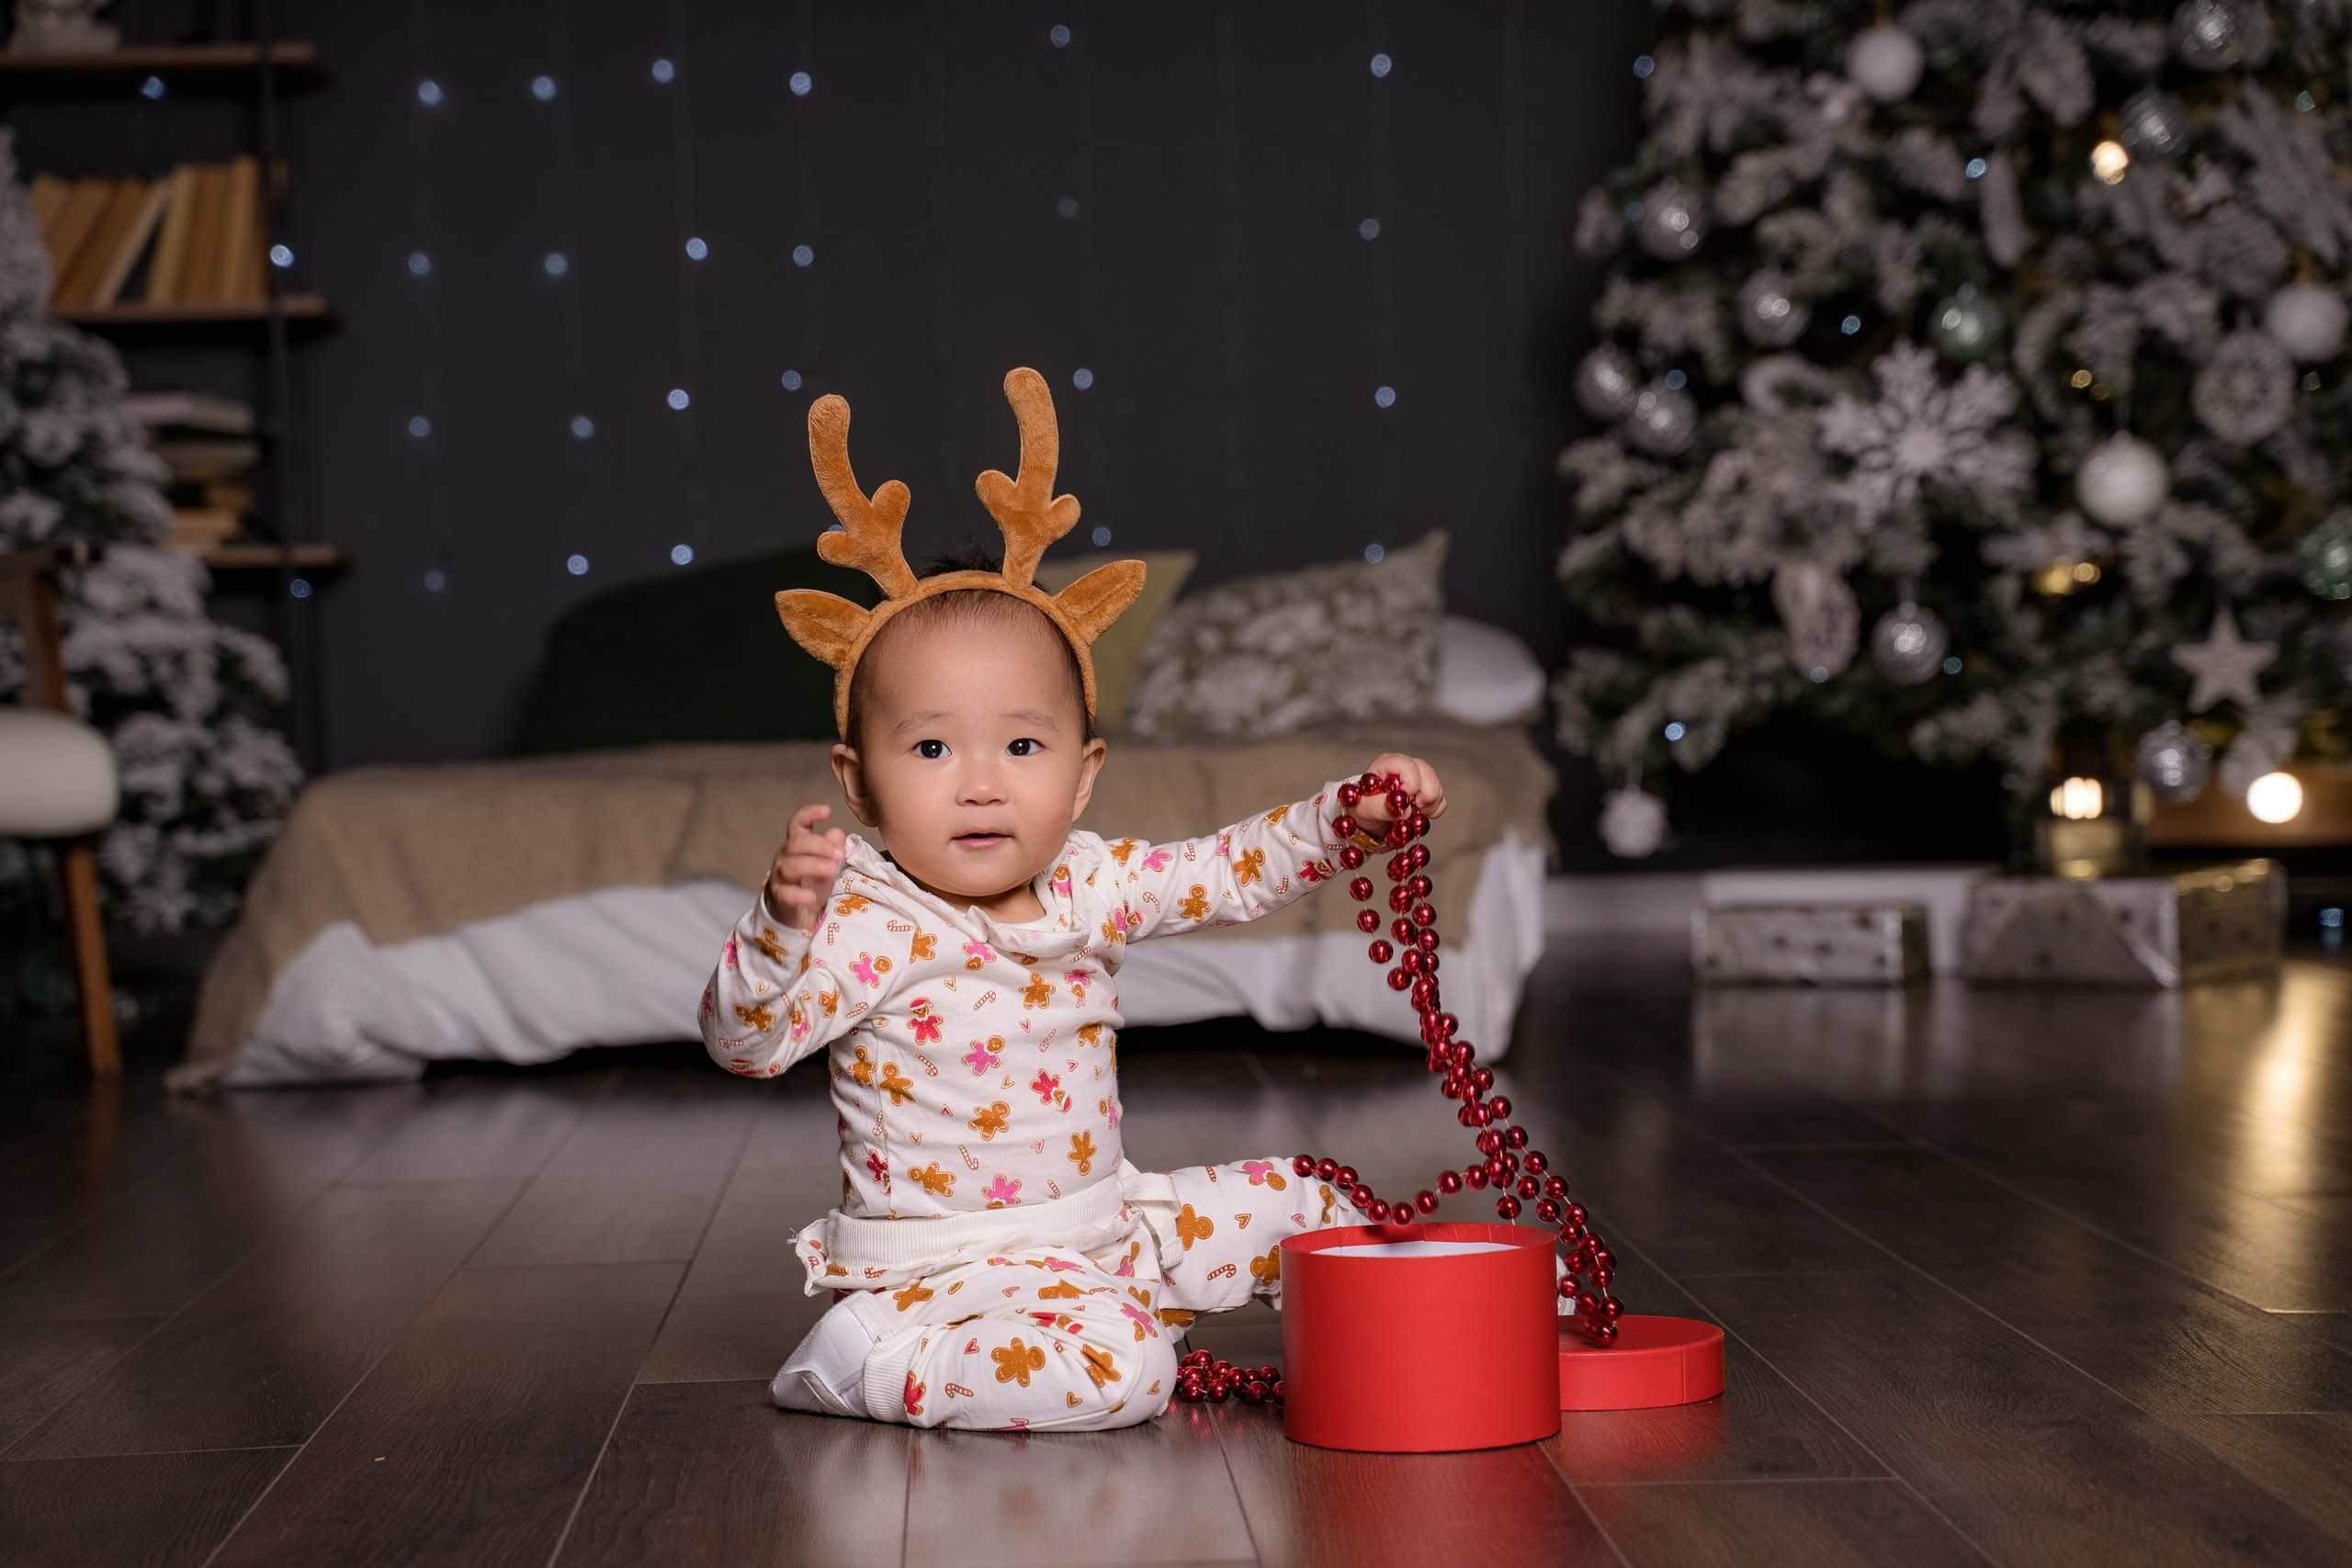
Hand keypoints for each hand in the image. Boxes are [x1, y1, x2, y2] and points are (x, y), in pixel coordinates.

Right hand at [763, 804, 846, 931]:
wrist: (797, 914)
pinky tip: (812, 897)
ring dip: (813, 865)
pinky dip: (799, 895)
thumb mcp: (827, 864)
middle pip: (796, 844)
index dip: (809, 814)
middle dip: (819, 845)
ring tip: (832, 869)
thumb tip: (837, 832)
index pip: (797, 824)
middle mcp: (784, 857)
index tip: (827, 810)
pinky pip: (786, 894)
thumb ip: (833, 848)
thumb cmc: (811, 883)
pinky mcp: (780, 899)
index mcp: (796, 845)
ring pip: (790, 866)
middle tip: (839, 855)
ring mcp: (779, 878)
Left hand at [1349, 754, 1446, 831]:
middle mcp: (1406, 766)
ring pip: (1437, 786)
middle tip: (1416, 809)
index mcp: (1388, 763)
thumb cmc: (1362, 807)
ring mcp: (1419, 778)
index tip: (1404, 802)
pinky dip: (1434, 810)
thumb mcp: (1363, 808)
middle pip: (1428, 773)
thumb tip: (1404, 810)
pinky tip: (1420, 815)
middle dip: (1426, 795)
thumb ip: (1380, 807)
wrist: (1368, 819)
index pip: (1408, 766)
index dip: (1411, 785)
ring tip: (1413, 814)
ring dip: (1430, 804)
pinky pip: (1441, 799)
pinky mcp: (1427, 791)